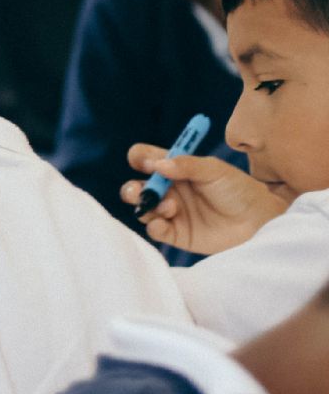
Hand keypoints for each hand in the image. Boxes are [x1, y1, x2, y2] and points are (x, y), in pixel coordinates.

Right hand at [124, 144, 290, 253]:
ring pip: (142, 209)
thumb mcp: (215, 170)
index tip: (148, 164)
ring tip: (170, 207)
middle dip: (133, 189)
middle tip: (142, 192)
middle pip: (136, 187)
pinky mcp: (178, 234)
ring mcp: (172, 213)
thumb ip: (186, 165)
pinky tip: (163, 222)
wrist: (261, 222)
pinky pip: (154, 230)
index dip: (140, 159)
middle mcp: (170, 190)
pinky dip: (153, 226)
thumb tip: (157, 164)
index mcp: (176, 169)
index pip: (145, 159)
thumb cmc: (241, 191)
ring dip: (148, 206)